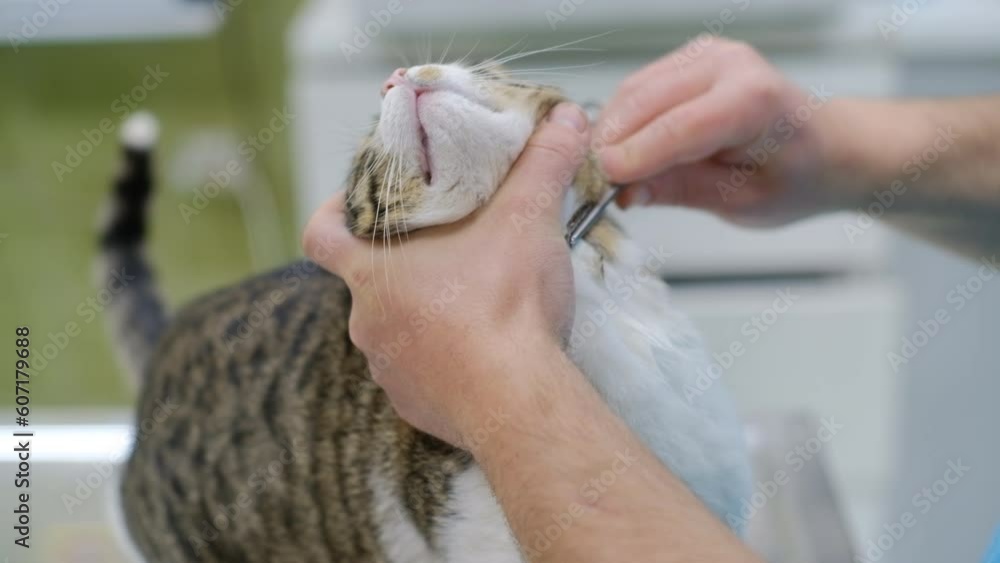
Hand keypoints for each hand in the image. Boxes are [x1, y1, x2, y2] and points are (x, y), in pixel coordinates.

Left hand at [302, 103, 590, 445]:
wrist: (518, 399)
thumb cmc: (505, 304)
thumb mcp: (528, 217)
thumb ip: (545, 162)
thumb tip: (565, 118)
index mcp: (373, 272)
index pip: (320, 235)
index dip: (332, 214)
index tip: (357, 205)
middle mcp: (367, 324)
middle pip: (371, 282)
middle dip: (407, 265)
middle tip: (451, 247)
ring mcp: (389, 371)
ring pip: (399, 331)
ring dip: (429, 314)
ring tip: (478, 300)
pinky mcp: (416, 407)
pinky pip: (422, 376)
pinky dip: (446, 361)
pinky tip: (485, 352)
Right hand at [597, 36, 841, 225]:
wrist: (824, 147)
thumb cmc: (794, 177)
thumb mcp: (741, 201)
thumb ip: (682, 191)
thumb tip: (627, 192)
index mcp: (755, 101)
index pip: (679, 127)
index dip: (635, 156)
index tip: (603, 182)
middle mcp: (729, 64)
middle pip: (646, 101)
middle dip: (612, 144)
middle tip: (592, 185)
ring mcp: (707, 54)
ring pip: (634, 90)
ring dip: (611, 131)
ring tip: (605, 173)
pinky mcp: (688, 58)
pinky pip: (639, 87)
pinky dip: (622, 119)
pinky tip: (621, 150)